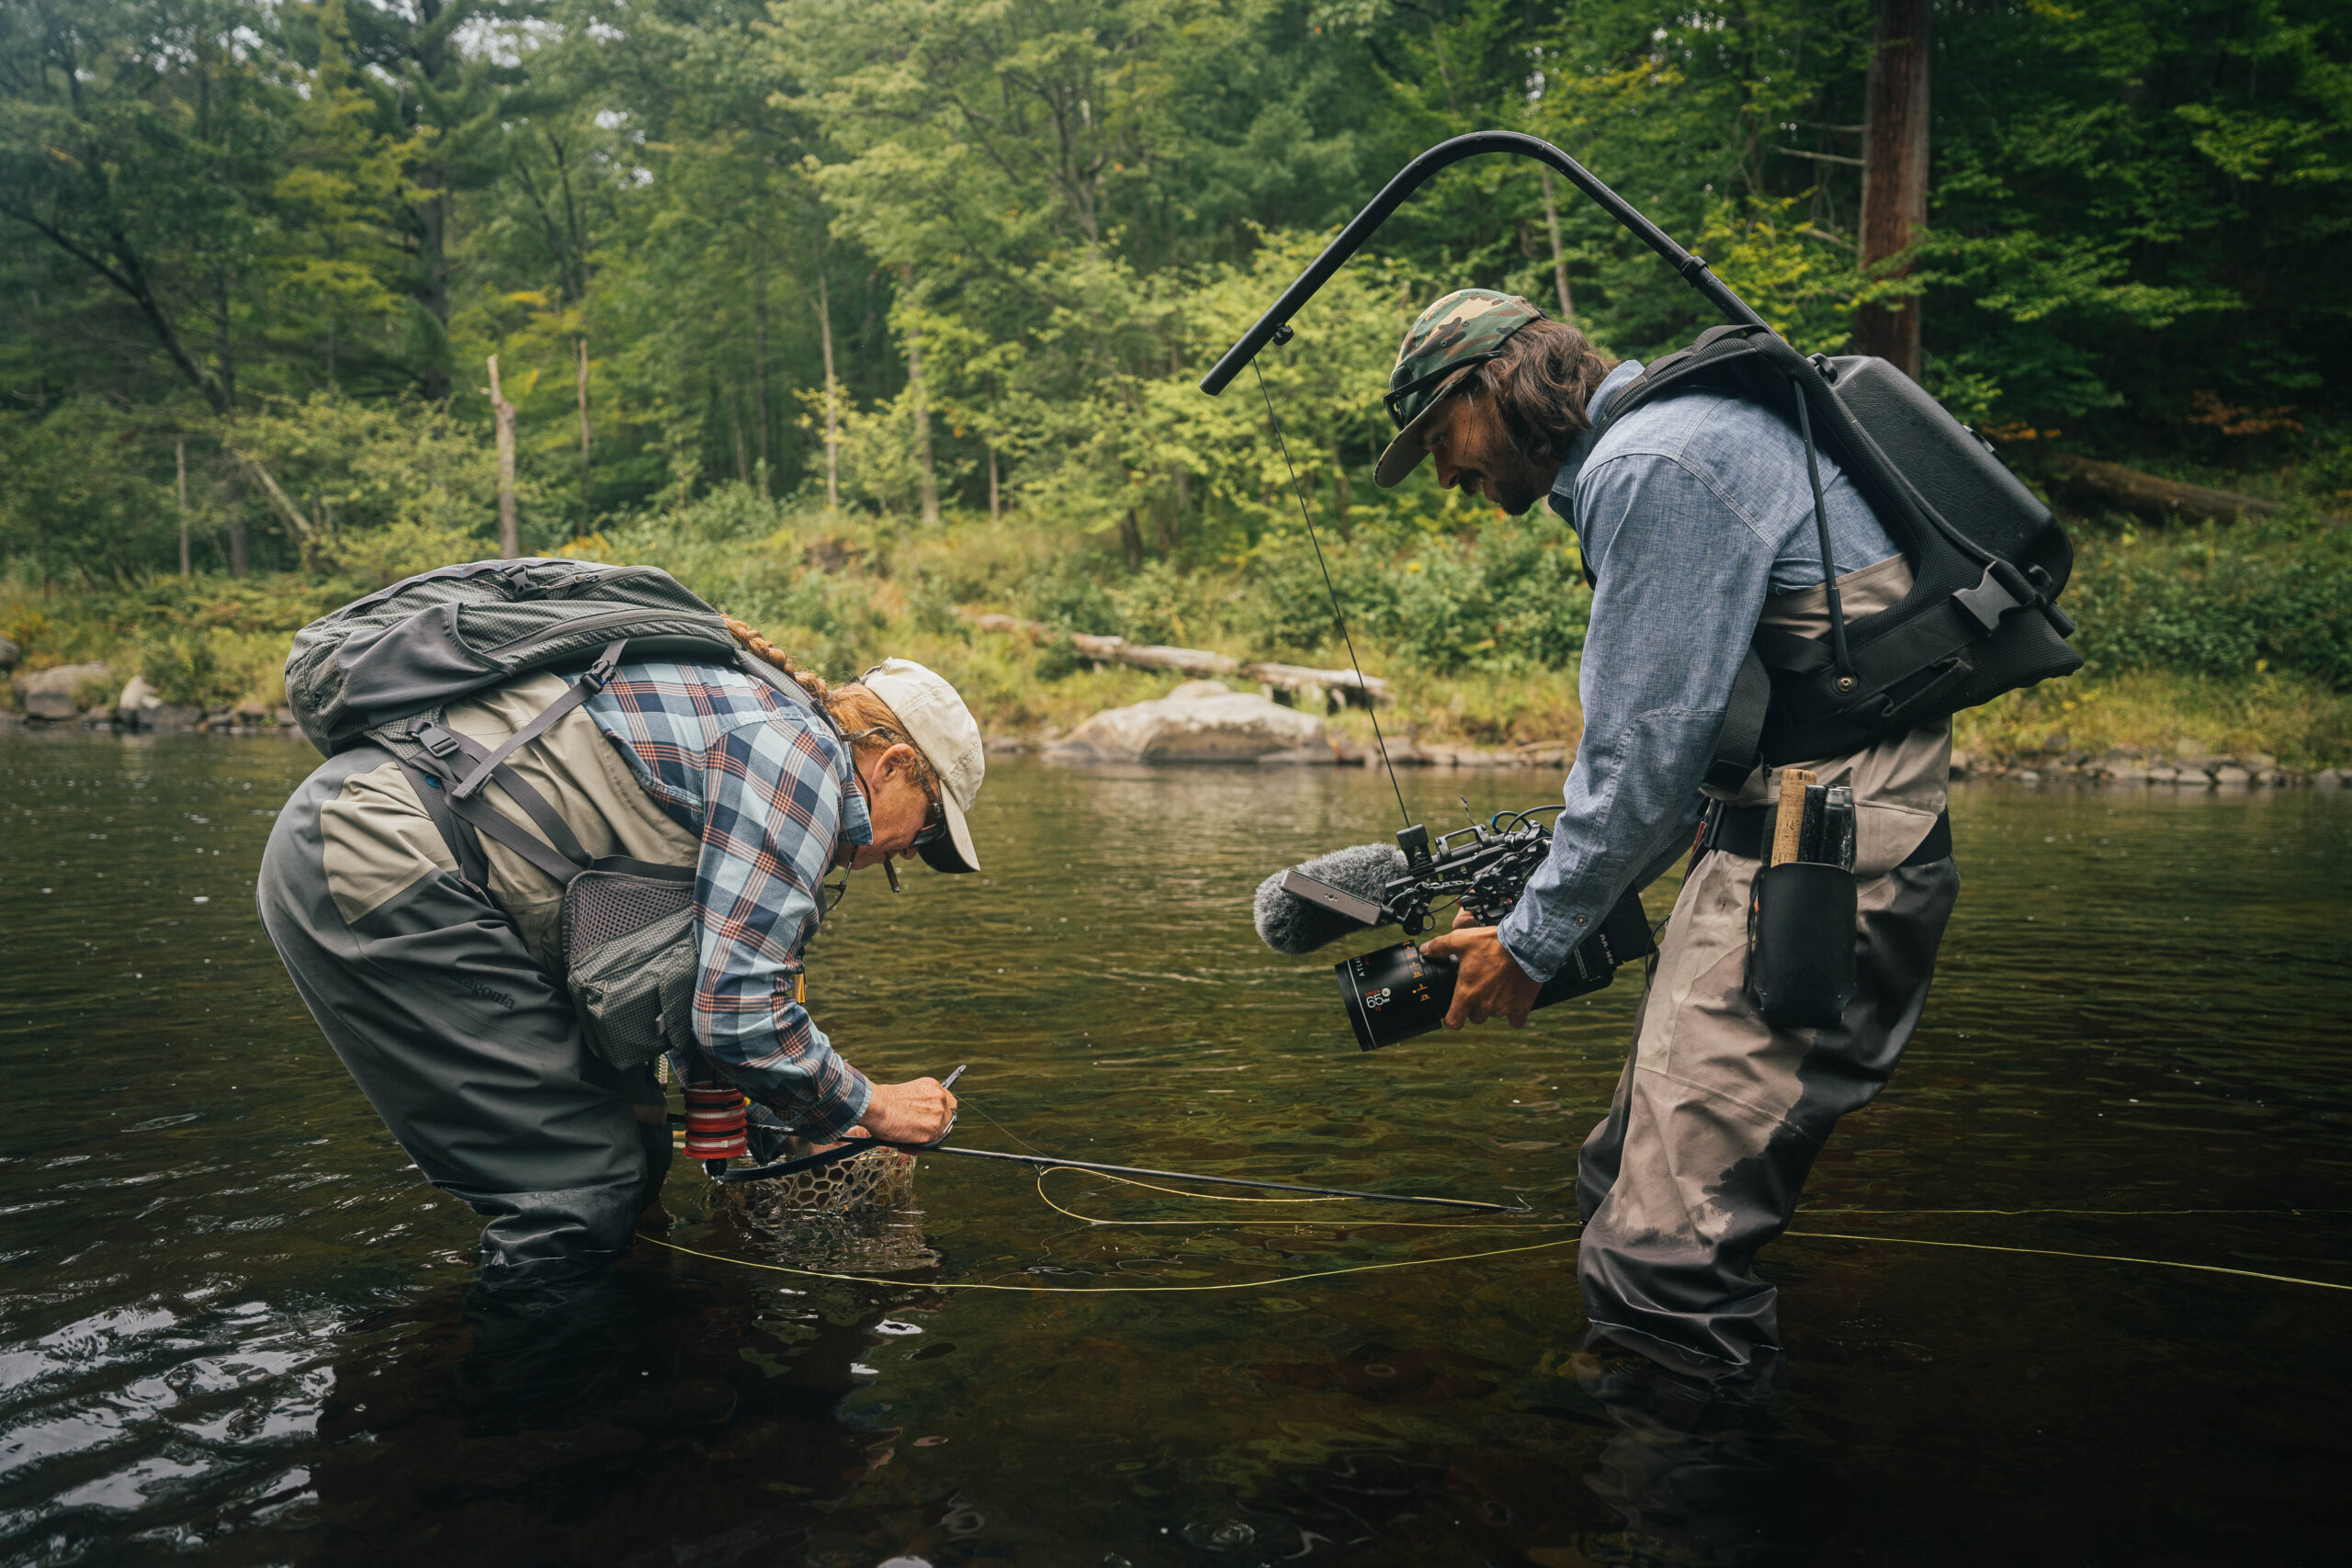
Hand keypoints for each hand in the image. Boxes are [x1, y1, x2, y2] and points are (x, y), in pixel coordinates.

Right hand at [856, 1076, 958, 1143]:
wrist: (876, 1106)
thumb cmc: (883, 1100)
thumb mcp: (909, 1092)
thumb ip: (921, 1102)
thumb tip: (921, 1117)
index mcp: (934, 1086)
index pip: (948, 1102)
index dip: (941, 1112)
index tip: (932, 1118)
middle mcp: (940, 1099)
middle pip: (949, 1117)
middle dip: (936, 1126)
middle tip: (920, 1130)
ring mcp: (938, 1115)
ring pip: (939, 1133)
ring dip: (925, 1138)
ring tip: (905, 1137)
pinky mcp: (932, 1131)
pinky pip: (929, 1145)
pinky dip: (916, 1147)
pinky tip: (903, 1143)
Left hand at [1418, 924, 1541, 1029]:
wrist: (1524, 945)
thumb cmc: (1492, 943)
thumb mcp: (1461, 940)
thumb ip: (1440, 947)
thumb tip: (1425, 950)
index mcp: (1467, 993)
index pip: (1454, 1021)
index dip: (1452, 1019)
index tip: (1455, 1014)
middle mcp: (1484, 1004)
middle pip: (1475, 1017)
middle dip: (1476, 1006)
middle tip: (1481, 988)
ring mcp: (1503, 1008)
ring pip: (1494, 1015)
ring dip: (1495, 1006)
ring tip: (1499, 987)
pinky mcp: (1521, 1007)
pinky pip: (1515, 1021)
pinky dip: (1514, 1013)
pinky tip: (1514, 1000)